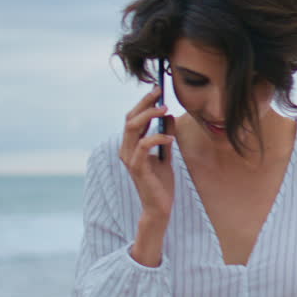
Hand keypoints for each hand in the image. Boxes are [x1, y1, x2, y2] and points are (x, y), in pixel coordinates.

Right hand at [119, 86, 175, 220]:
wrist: (160, 206)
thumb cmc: (161, 182)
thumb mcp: (166, 154)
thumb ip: (166, 136)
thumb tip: (169, 115)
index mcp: (131, 145)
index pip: (132, 118)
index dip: (143, 103)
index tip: (157, 90)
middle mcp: (126, 150)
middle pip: (130, 119)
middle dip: (145, 104)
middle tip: (160, 94)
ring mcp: (130, 159)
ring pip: (132, 128)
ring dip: (149, 116)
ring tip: (165, 110)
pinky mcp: (137, 168)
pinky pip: (143, 146)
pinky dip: (156, 138)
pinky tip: (170, 137)